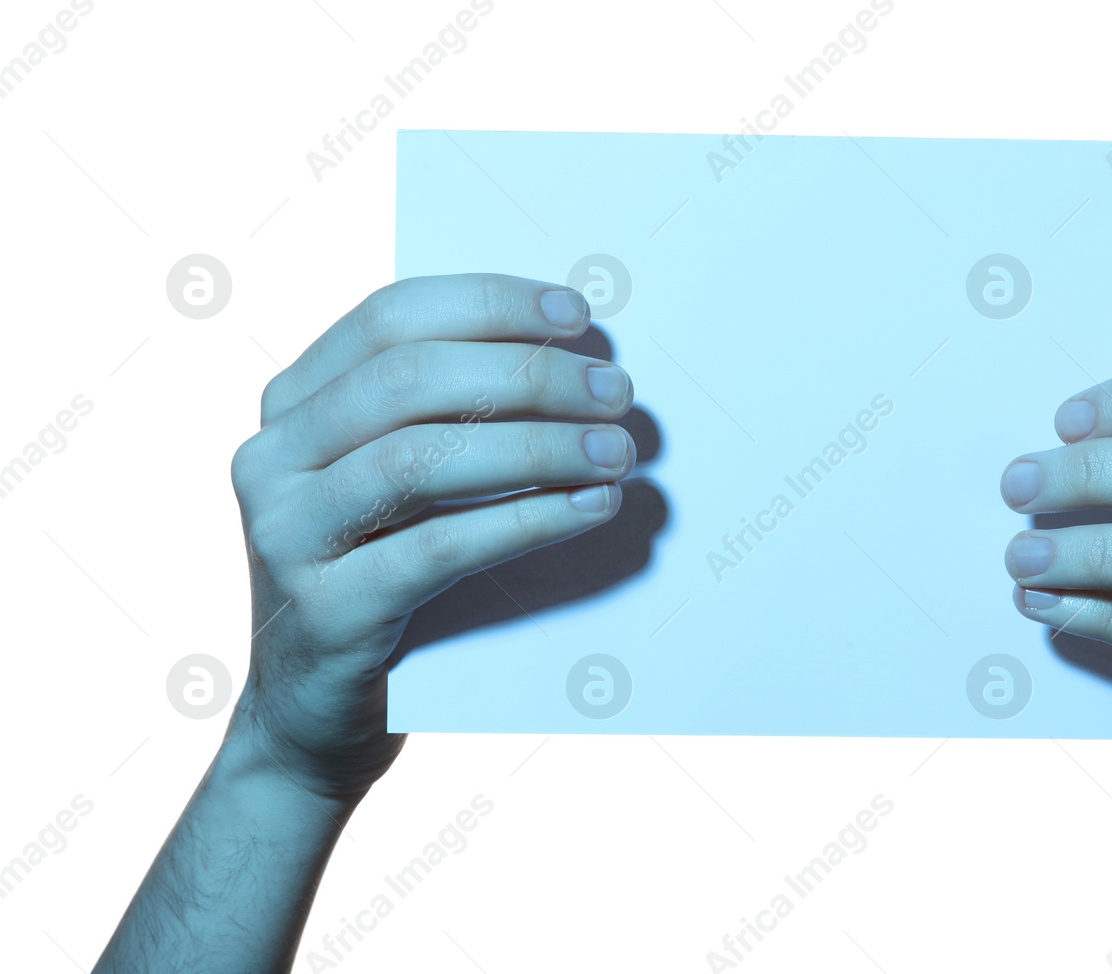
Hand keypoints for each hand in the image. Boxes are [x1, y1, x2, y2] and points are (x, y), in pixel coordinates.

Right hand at [227, 273, 636, 798]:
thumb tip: (575, 357)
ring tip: (617, 452)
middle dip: (528, 375)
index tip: (579, 315)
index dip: (490, 304)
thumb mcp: (402, 488)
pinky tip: (591, 508)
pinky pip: (439, 548)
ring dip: (538, 446)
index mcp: (293, 405)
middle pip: (410, 380)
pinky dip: (528, 520)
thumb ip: (449, 418)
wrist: (315, 723)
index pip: (391, 317)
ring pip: (421, 458)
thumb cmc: (386, 583)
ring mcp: (285, 535)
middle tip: (617, 392)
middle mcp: (272, 457)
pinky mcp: (325, 610)